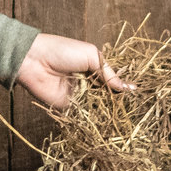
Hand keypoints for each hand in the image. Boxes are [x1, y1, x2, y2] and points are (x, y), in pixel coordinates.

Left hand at [15, 33, 133, 109]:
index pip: (112, 80)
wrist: (34, 60)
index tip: (135, 92)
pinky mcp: (69, 108)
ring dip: (108, 110)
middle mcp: (88, 83)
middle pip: (107, 95)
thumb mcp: (91, 55)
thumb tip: (125, 87)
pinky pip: (84, 115)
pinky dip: (94, 118)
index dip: (122, 86)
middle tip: (132, 106)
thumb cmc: (62, 50)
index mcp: (93, 68)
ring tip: (122, 114)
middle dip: (117, 100)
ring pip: (98, 106)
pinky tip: (107, 120)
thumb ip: (107, 72)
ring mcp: (79, 96)